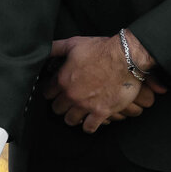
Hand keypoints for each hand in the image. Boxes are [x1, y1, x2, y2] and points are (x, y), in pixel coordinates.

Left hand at [43, 34, 166, 132]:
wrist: (126, 57)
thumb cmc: (101, 49)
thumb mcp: (73, 43)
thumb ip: (55, 48)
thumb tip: (44, 49)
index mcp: (63, 79)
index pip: (47, 94)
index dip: (51, 93)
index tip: (56, 92)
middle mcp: (72, 95)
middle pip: (57, 109)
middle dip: (61, 106)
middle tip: (68, 103)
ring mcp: (86, 105)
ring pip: (70, 120)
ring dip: (73, 117)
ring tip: (78, 112)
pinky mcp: (102, 112)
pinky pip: (89, 128)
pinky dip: (89, 125)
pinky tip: (91, 120)